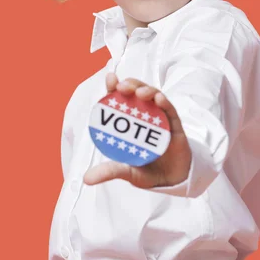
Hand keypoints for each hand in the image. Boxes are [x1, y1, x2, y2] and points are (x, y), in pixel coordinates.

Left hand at [83, 72, 191, 188]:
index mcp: (129, 123)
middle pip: (136, 93)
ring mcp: (160, 118)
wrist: (172, 181)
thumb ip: (110, 171)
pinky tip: (159, 100)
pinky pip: (170, 110)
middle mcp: (144, 115)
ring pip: (153, 96)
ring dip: (146, 90)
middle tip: (121, 86)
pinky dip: (164, 103)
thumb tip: (86, 179)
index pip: (120, 100)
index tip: (110, 78)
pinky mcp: (174, 124)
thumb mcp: (127, 171)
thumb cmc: (147, 170)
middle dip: (130, 85)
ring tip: (139, 93)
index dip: (114, 87)